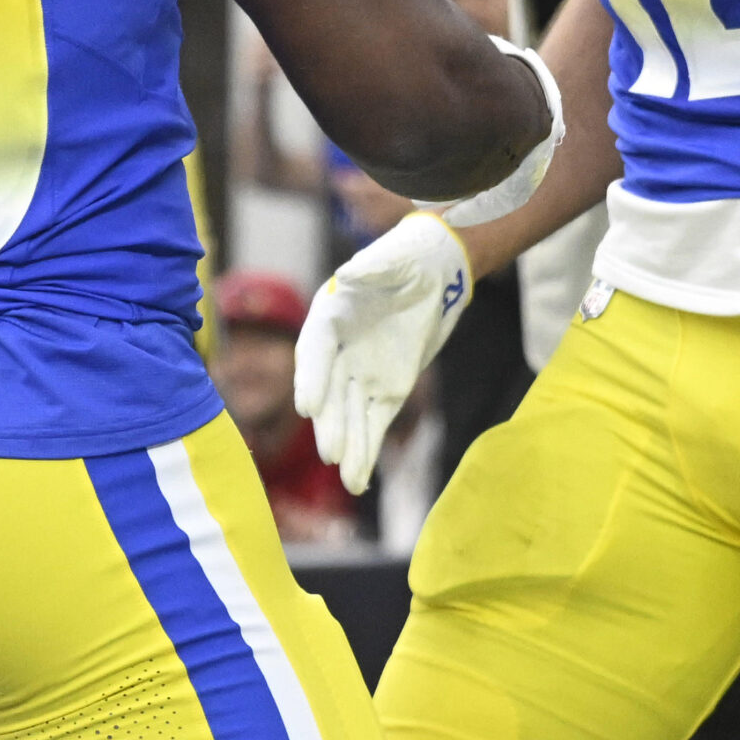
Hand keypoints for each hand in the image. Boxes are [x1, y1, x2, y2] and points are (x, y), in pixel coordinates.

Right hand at [294, 212, 471, 493]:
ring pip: (351, 416)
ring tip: (348, 479)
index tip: (308, 405)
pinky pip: (374, 425)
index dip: (311, 378)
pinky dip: (367, 452)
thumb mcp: (394, 260)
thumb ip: (372, 269)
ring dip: (349, 446)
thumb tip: (349, 275)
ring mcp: (360, 374)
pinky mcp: (387, 392)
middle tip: (330, 452)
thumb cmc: (406, 259)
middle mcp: (338, 350)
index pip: (315, 351)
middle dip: (330, 423)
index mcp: (330, 315)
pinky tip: (359, 480)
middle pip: (330, 392)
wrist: (432, 271)